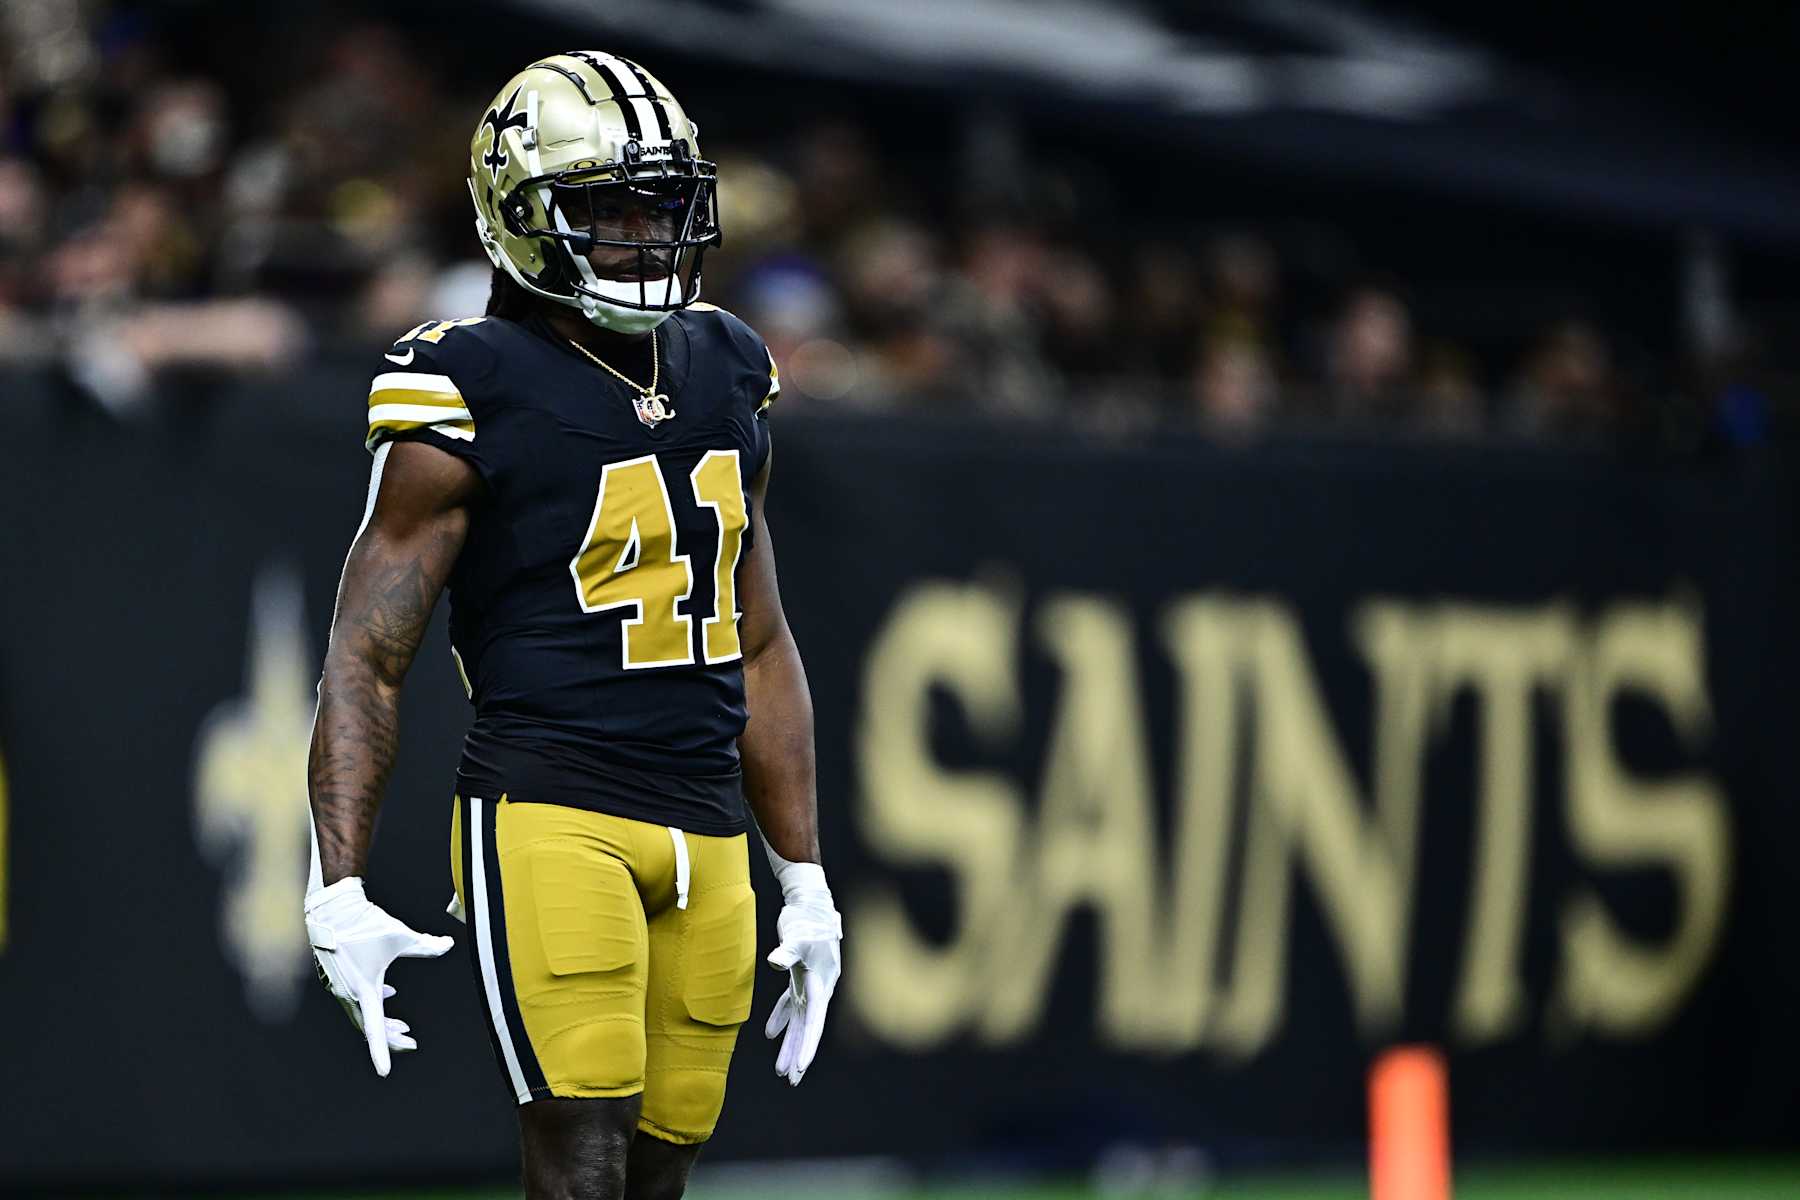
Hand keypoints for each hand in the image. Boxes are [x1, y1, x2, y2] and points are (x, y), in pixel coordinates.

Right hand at [304, 877, 453, 1076]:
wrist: (332, 908)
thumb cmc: (365, 921)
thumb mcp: (401, 935)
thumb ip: (426, 945)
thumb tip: (450, 945)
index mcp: (364, 989)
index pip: (374, 1029)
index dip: (382, 1051)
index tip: (385, 1072)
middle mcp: (348, 993)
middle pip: (369, 1026)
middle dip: (391, 1038)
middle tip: (411, 1043)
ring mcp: (339, 986)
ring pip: (361, 1014)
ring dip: (382, 1022)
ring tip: (403, 1027)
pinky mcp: (336, 977)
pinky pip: (355, 999)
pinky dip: (372, 1004)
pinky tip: (389, 994)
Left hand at [763, 862, 841, 1085]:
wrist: (810, 901)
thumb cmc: (806, 919)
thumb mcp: (797, 936)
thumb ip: (787, 951)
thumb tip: (776, 961)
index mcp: (822, 984)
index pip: (814, 1022)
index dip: (807, 1046)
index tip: (799, 1068)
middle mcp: (820, 988)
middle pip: (810, 1028)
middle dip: (800, 1054)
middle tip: (791, 1080)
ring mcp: (811, 983)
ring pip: (801, 1020)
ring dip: (791, 1043)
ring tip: (781, 1070)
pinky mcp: (801, 976)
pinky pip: (792, 1004)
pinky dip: (782, 1017)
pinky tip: (770, 1033)